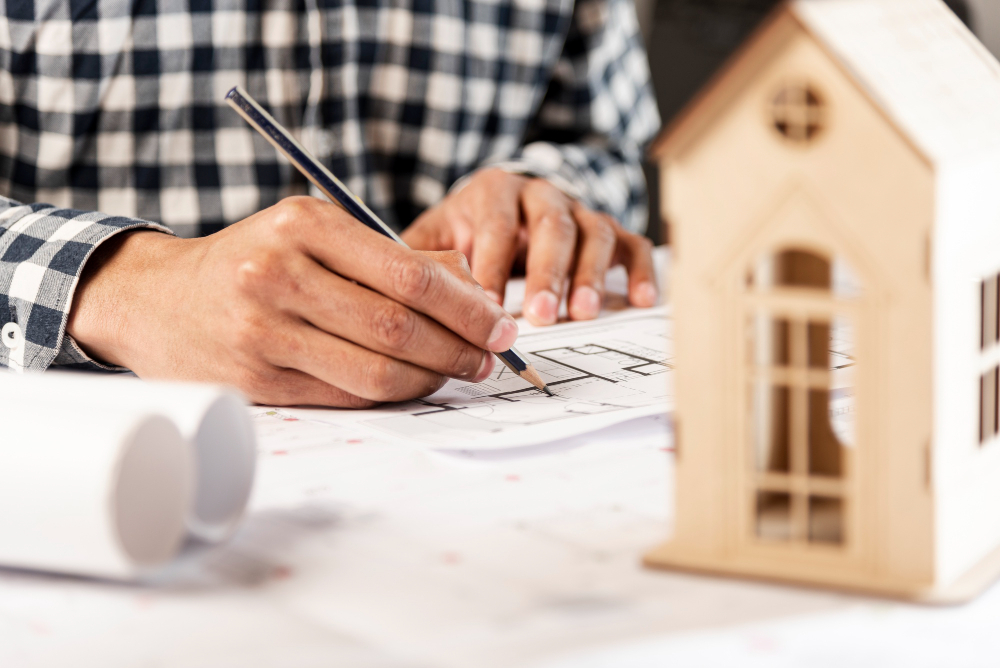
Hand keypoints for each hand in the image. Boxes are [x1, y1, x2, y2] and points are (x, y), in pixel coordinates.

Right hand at [66, 197, 518, 406]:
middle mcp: (278, 274)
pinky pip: (346, 395)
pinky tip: (411, 383)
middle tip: (488, 357)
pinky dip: (391, 393)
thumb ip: (390, 258)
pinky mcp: (256, 381)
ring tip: (456, 371)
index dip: (468, 308)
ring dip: (431, 377)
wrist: (158, 300)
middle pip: (399, 326)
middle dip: (460, 347)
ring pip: (376, 369)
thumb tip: (475, 296)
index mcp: (303, 225)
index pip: (409, 275)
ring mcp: (262, 332)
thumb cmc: (254, 260)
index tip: (501, 325)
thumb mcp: (314, 233)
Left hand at [402, 168, 657, 325]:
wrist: (505, 202)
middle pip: (552, 225)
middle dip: (546, 272)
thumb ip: (420, 258)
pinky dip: (641, 269)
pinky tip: (640, 299)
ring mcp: (579, 209)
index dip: (493, 265)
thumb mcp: (435, 235)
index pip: (496, 225)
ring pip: (594, 233)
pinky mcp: (609, 228)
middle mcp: (541, 194)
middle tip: (539, 315)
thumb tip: (394, 293)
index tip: (485, 306)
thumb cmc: (464, 232)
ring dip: (590, 275)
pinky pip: (632, 243)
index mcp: (493, 191)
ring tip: (583, 314)